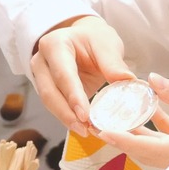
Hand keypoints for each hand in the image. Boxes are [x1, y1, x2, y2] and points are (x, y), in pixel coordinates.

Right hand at [29, 15, 134, 133]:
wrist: (83, 38)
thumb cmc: (94, 39)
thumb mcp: (106, 44)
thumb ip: (113, 63)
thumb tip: (128, 80)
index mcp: (54, 44)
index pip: (62, 74)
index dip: (73, 96)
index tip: (85, 115)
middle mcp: (41, 60)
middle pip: (49, 92)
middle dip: (66, 113)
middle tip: (85, 129)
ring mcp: (40, 76)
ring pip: (49, 102)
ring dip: (66, 119)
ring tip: (85, 131)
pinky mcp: (46, 89)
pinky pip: (55, 106)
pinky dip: (68, 117)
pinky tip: (82, 127)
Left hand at [97, 75, 168, 168]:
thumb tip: (152, 81)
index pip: (151, 149)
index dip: (125, 140)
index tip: (104, 131)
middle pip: (151, 154)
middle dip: (126, 137)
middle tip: (103, 121)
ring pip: (161, 152)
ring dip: (141, 135)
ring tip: (122, 115)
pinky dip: (160, 133)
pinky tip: (153, 112)